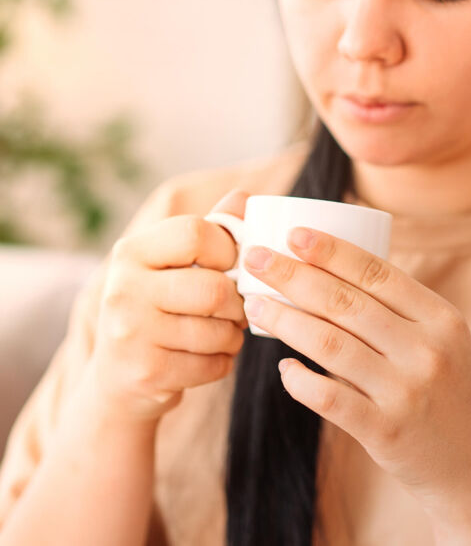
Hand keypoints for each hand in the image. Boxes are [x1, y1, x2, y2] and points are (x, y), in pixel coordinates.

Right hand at [88, 189, 249, 422]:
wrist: (119, 379)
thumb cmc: (158, 309)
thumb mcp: (172, 264)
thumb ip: (210, 229)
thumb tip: (245, 197)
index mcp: (132, 252)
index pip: (197, 233)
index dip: (228, 250)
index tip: (230, 266)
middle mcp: (124, 289)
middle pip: (214, 288)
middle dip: (237, 303)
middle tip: (236, 309)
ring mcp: (132, 333)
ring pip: (218, 331)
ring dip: (233, 336)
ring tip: (223, 333)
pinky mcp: (147, 372)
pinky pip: (214, 365)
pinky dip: (223, 363)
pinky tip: (207, 358)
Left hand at [241, 227, 470, 528]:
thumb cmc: (451, 396)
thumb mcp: (444, 345)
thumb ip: (400, 315)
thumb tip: (330, 279)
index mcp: (442, 319)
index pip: (377, 273)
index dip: (331, 251)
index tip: (294, 235)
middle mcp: (428, 350)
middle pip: (346, 302)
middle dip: (294, 275)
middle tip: (256, 259)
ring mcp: (408, 392)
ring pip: (330, 344)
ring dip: (286, 321)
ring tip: (256, 307)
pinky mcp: (388, 432)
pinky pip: (330, 398)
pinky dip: (299, 380)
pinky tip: (284, 368)